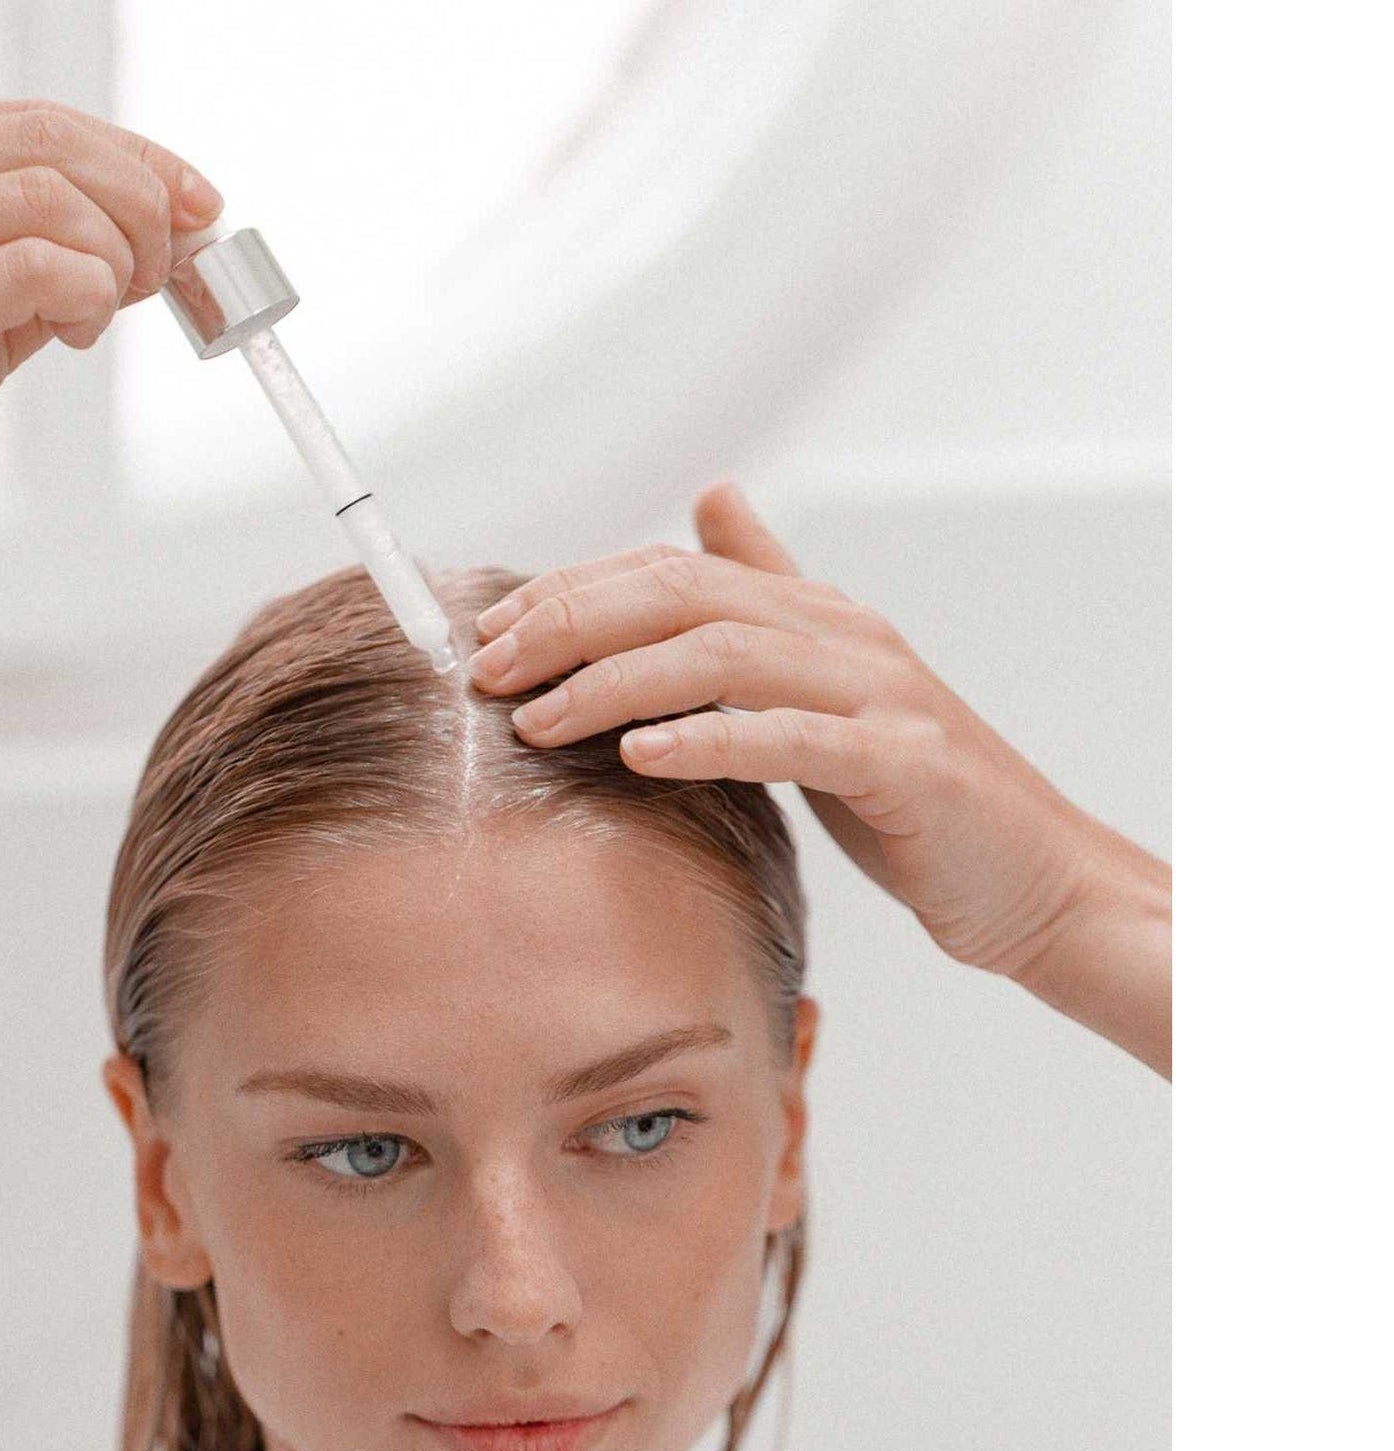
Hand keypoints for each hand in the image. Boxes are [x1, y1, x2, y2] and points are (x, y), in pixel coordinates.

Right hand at [0, 100, 220, 716]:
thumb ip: (34, 262)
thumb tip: (148, 241)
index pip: (35, 121)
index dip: (138, 159)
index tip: (198, 205)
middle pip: (53, 143)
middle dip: (142, 206)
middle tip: (165, 273)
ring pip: (51, 200)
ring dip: (114, 260)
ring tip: (101, 315)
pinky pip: (33, 269)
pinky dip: (85, 296)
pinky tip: (75, 332)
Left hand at [468, 482, 1170, 1073]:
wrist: (1033, 879)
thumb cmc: (912, 796)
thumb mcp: (826, 683)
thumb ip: (767, 597)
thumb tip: (713, 499)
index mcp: (816, 615)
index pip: (672, 572)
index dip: (574, 593)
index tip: (492, 634)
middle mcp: (845, 635)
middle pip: (685, 596)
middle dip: (572, 625)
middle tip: (489, 671)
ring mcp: (880, 694)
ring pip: (727, 655)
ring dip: (617, 682)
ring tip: (539, 719)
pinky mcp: (904, 764)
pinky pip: (792, 740)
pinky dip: (711, 740)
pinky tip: (640, 756)